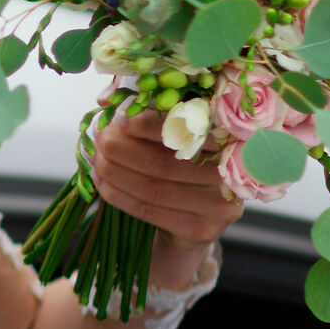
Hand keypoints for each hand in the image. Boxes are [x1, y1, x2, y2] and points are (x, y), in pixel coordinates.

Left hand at [91, 109, 244, 289]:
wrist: (193, 217)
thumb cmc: (179, 163)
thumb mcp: (169, 131)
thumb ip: (144, 110)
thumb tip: (106, 99)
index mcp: (231, 137)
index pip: (186, 127)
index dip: (146, 122)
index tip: (117, 118)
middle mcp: (234, 171)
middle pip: (164, 160)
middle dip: (121, 148)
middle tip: (99, 140)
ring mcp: (222, 204)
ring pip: (153, 186)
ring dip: (114, 172)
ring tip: (96, 160)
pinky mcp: (204, 229)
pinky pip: (150, 209)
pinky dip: (118, 195)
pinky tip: (102, 183)